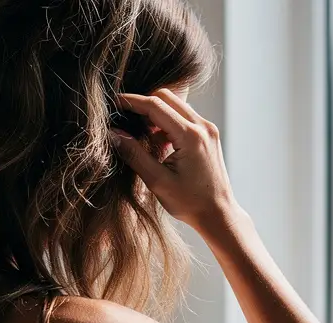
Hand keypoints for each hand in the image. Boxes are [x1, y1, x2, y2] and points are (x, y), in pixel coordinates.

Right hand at [112, 89, 237, 232]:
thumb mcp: (157, 181)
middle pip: (166, 97)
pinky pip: (184, 117)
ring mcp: (208, 129)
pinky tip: (159, 145)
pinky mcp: (209, 134)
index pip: (155, 105)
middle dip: (143, 105)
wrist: (218, 214)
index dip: (131, 102)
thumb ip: (134, 154)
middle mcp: (203, 126)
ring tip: (143, 138)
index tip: (113, 103)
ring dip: (156, 115)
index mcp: (191, 136)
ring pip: (175, 105)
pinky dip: (167, 123)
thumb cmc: (190, 203)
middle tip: (126, 122)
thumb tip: (113, 133)